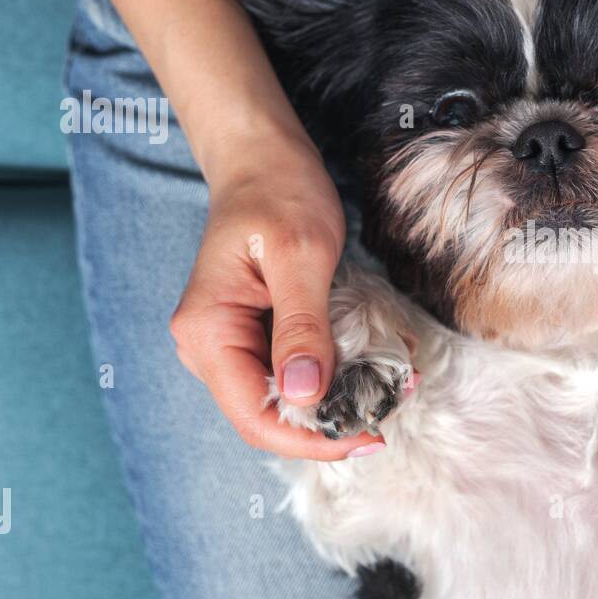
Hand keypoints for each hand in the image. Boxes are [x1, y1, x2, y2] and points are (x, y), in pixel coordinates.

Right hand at [169, 141, 378, 459]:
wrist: (263, 159)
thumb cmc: (280, 193)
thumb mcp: (302, 256)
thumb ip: (302, 326)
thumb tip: (304, 396)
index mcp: (208, 332)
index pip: (254, 417)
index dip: (311, 439)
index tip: (368, 436)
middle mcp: (208, 347)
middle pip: (267, 417)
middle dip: (329, 424)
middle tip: (389, 413)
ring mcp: (229, 343)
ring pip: (283, 400)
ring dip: (335, 403)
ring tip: (389, 389)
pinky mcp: (254, 335)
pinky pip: (291, 373)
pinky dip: (331, 376)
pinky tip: (369, 367)